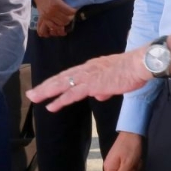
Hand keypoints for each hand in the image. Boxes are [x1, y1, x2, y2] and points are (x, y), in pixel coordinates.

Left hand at [26, 47, 151, 110]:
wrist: (140, 64)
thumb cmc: (131, 71)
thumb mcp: (114, 80)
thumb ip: (104, 88)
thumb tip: (98, 95)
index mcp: (91, 67)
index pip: (69, 74)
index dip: (55, 81)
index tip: (44, 87)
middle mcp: (86, 69)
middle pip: (61, 78)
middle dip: (45, 87)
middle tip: (31, 94)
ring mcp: (88, 76)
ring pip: (62, 84)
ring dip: (47, 92)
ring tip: (34, 98)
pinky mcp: (93, 84)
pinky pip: (73, 93)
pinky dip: (61, 100)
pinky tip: (52, 106)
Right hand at [33, 0, 79, 34]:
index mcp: (56, 3)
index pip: (70, 11)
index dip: (74, 11)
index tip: (74, 9)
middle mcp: (51, 11)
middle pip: (66, 19)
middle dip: (71, 17)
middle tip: (71, 14)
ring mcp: (47, 16)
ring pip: (61, 24)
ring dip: (65, 22)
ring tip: (66, 17)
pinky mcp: (44, 19)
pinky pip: (53, 26)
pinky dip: (58, 26)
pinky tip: (61, 22)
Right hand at [104, 132, 143, 170]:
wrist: (132, 132)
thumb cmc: (130, 146)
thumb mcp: (128, 163)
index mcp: (109, 169)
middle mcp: (110, 167)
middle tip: (133, 166)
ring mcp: (115, 163)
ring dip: (133, 170)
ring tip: (135, 161)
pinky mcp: (120, 160)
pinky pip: (127, 168)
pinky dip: (133, 165)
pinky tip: (135, 159)